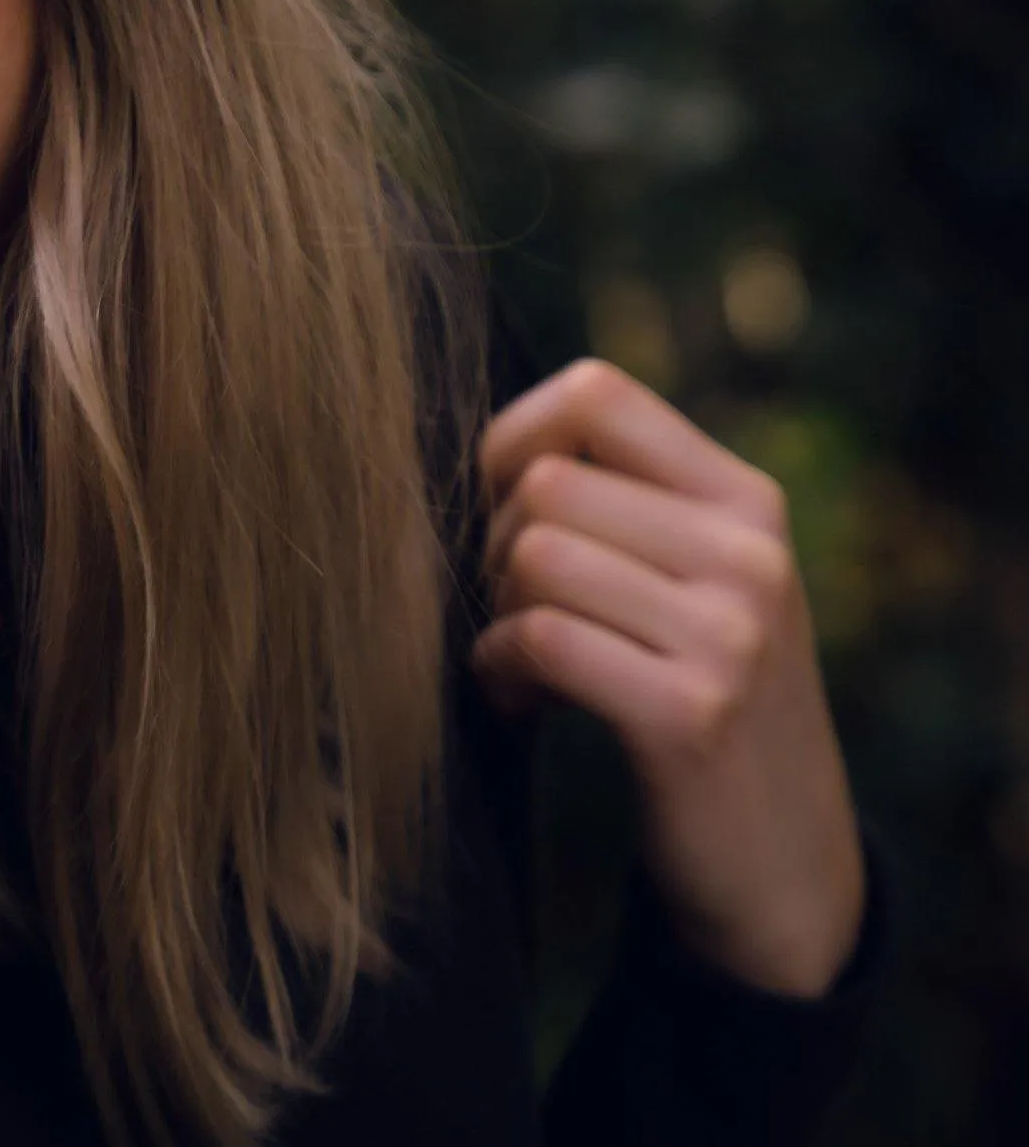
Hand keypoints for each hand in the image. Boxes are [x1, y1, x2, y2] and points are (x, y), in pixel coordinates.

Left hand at [473, 356, 866, 997]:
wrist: (783, 868)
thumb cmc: (705, 695)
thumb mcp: (699, 579)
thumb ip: (623, 499)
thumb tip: (478, 440)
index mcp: (746, 500)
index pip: (597, 392)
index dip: (514, 433)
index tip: (499, 503)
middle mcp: (750, 555)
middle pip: (546, 482)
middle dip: (495, 542)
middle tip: (511, 606)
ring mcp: (729, 634)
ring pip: (535, 554)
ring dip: (497, 609)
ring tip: (519, 653)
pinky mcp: (690, 713)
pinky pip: (540, 638)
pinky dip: (501, 667)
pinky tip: (520, 699)